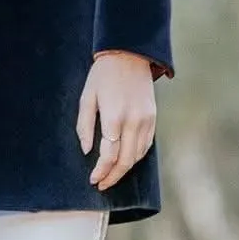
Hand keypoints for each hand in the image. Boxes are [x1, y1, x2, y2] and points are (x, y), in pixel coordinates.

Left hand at [76, 52, 156, 190]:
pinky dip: (135, 156)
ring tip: (111, 175)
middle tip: (102, 184)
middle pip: (125, 161)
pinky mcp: (153, 117)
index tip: (93, 180)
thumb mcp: (87, 98)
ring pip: (137, 155)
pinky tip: (125, 160)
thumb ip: (85, 126)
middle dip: (113, 177)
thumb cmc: (103, 75)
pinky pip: (146, 145)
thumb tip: (87, 150)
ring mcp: (146, 120)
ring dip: (125, 169)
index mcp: (114, 117)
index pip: (109, 155)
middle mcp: (133, 121)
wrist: (129, 55)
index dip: (101, 172)